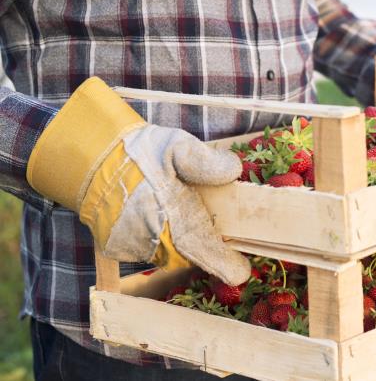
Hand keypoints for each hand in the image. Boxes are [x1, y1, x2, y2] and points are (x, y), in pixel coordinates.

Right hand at [27, 78, 249, 284]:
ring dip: (181, 242)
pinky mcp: (116, 248)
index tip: (242, 272)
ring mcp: (131, 244)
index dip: (224, 263)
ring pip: (169, 255)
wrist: (90, 157)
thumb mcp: (176, 146)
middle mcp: (150, 235)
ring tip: (180, 215)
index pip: (202, 247)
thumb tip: (233, 171)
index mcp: (170, 212)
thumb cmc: (141, 151)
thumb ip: (204, 160)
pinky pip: (147, 251)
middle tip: (215, 232)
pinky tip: (157, 217)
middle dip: (205, 249)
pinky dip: (158, 240)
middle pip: (189, 255)